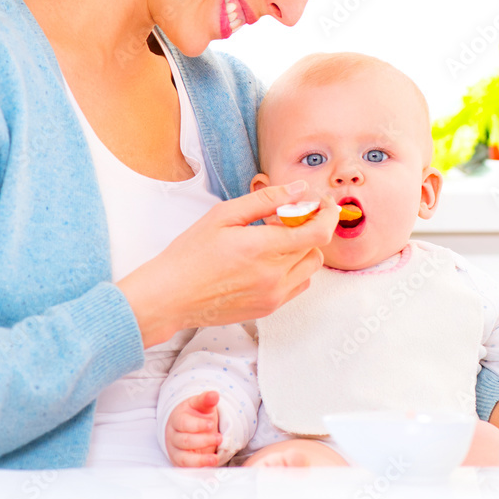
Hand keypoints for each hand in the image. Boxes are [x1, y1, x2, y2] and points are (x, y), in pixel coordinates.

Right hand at [118, 182, 337, 345]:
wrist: (170, 296)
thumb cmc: (191, 253)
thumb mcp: (225, 214)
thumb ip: (267, 200)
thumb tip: (299, 189)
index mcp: (264, 248)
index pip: (319, 232)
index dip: (328, 214)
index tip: (322, 202)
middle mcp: (275, 276)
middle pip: (316, 247)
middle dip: (309, 227)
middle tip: (285, 216)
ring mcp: (273, 296)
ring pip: (310, 267)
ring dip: (303, 249)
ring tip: (274, 238)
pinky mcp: (268, 309)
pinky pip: (297, 285)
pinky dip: (294, 269)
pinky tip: (270, 259)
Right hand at [165, 391, 222, 467]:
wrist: (189, 427)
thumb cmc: (195, 415)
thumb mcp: (201, 405)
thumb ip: (206, 400)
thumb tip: (214, 395)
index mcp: (177, 418)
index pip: (183, 423)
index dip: (197, 425)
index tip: (210, 424)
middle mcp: (173, 435)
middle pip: (185, 441)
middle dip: (203, 441)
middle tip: (219, 438)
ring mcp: (175, 450)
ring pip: (184, 457)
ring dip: (201, 459)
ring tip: (215, 458)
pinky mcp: (179, 462)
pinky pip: (186, 468)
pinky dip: (197, 468)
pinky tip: (209, 465)